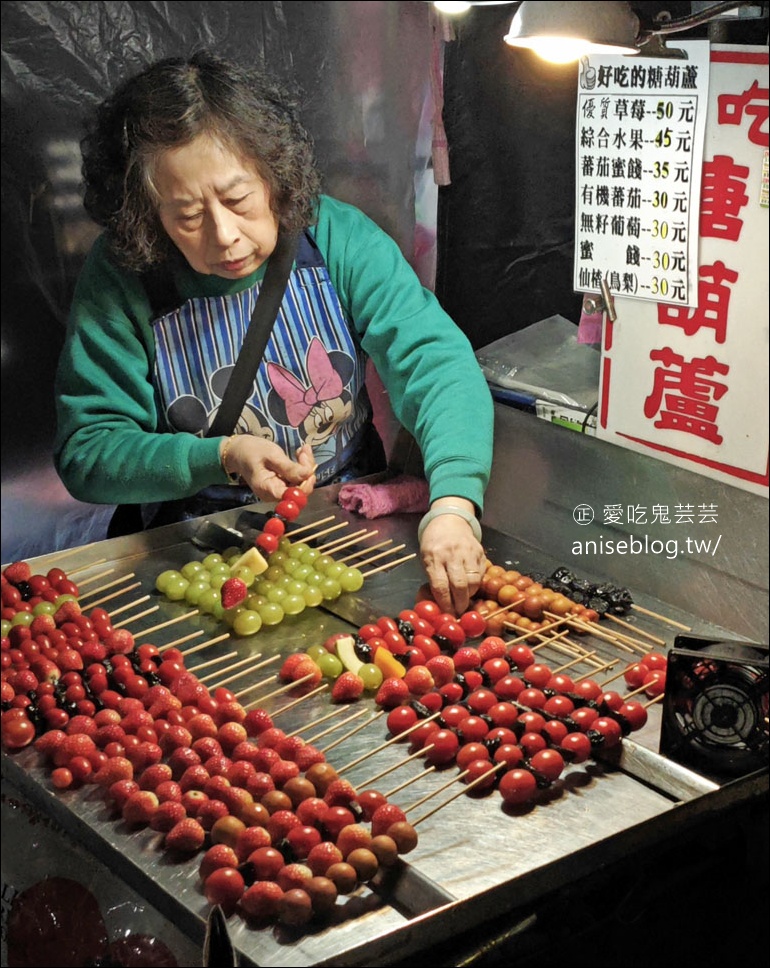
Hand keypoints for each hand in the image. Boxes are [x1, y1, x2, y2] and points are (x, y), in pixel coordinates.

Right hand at [221, 436, 315, 501]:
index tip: (309, 469)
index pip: (292, 497)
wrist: (241, 451)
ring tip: (302, 449)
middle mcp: (275, 494)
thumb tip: (308, 475)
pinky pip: (298, 478)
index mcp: (268, 490)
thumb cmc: (252, 451)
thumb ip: (289, 467)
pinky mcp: (284, 484)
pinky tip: (299, 453)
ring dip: (306, 466)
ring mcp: (280, 490)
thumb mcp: (271, 455)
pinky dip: (302, 466)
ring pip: (302, 483)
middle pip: (300, 490)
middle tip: (304, 451)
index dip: (305, 486)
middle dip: (306, 471)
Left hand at [419, 501, 485, 615]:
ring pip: (473, 581)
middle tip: (458, 612)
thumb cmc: (434, 544)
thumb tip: (440, 604)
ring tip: (464, 600)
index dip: (445, 604)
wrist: (450, 521)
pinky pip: (480, 574)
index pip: (440, 586)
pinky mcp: (480, 552)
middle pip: (459, 585)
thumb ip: (433, 578)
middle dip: (460, 604)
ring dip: (469, 595)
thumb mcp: (426, 558)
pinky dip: (476, 584)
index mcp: (433, 556)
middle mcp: (451, 554)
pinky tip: (470, 587)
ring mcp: (467, 552)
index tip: (447, 614)